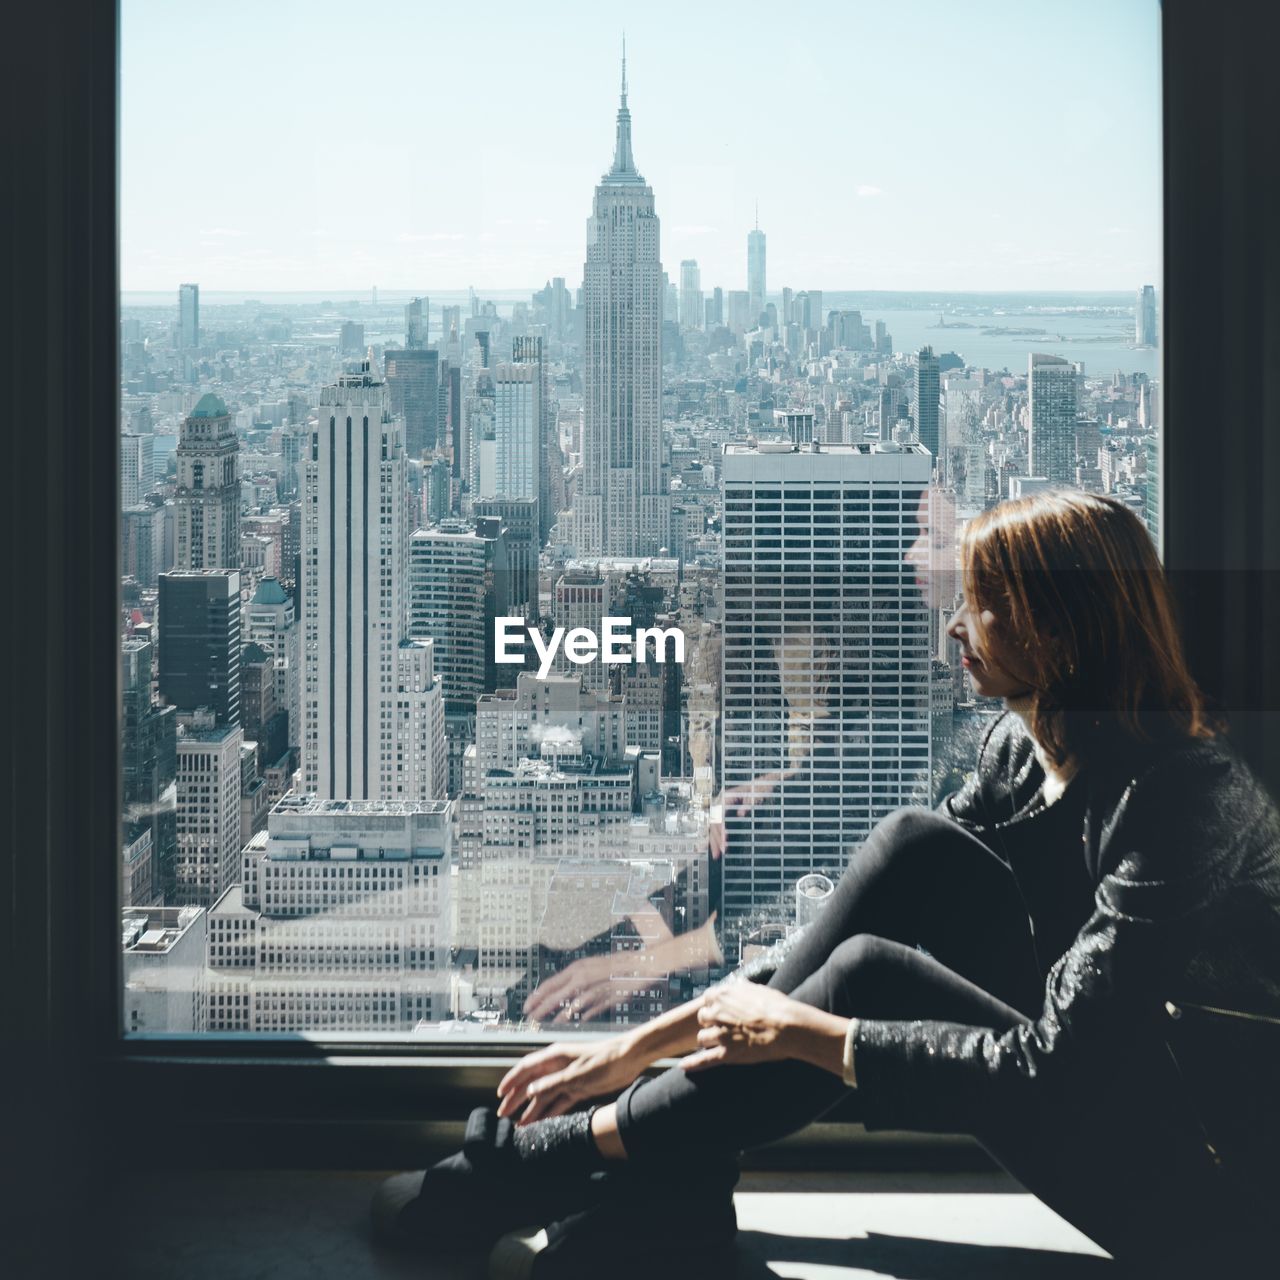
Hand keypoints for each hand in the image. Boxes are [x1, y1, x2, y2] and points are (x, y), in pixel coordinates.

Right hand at [496, 1036, 639, 1124]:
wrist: (629, 1058)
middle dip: (517, 1098)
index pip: (526, 1068)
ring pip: (544, 1095)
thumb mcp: (576, 1075)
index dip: (511, 1080)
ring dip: (532, 1109)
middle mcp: (558, 1067)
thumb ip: (552, 1084)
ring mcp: (568, 1078)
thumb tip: (530, 1091)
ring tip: (519, 1125)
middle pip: (532, 1083)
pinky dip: (549, 1112)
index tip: (500, 1094)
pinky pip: (558, 1102)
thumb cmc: (603, 1060)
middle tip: (503, 1114)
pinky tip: (540, 1123)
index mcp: (555, 1057)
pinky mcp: (578, 1089)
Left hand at [524, 953, 649, 1024]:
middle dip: (541, 1009)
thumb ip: (574, 980)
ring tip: (549, 1025)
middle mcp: (582, 978)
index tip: (526, 1007)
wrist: (637, 965)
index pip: (549, 984)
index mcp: (576, 969)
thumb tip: (559, 993)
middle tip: (530, 1019)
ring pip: (571, 1007)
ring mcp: (594, 989)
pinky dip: (583, 1017)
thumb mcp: (589, 967)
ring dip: (558, 1017)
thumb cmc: (612, 966)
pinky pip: (590, 1011)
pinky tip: (578, 1022)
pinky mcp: (606, 999)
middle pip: (555, 996)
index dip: (536, 997)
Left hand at [679, 983, 810, 1071]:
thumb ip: (742, 988)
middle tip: (724, 1029)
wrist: (788, 1027)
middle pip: (702, 1019)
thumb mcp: (758, 989)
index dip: (716, 1008)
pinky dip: (692, 1064)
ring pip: (702, 1039)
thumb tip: (739, 984)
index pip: (707, 1000)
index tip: (723, 1013)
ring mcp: (720, 1034)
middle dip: (710, 1024)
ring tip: (721, 1044)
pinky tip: (683, 1066)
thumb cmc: (777, 1007)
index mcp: (723, 995)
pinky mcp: (726, 1054)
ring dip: (709, 1041)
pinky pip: (703, 1060)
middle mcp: (717, 1013)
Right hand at [709, 767, 797, 858]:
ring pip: (714, 826)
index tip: (725, 841)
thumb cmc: (761, 789)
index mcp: (727, 796)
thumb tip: (741, 814)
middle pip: (714, 822)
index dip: (721, 829)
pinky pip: (719, 826)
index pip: (719, 815)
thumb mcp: (758, 796)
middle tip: (720, 853)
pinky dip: (718, 837)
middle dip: (716, 839)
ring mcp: (722, 807)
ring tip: (716, 855)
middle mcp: (721, 801)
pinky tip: (717, 847)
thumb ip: (750, 804)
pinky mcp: (726, 813)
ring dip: (714, 841)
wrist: (764, 785)